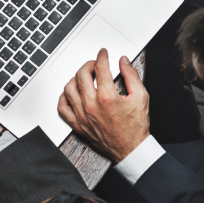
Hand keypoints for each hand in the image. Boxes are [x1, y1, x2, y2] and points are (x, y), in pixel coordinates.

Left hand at [57, 48, 150, 162]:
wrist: (130, 149)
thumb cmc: (136, 126)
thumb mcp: (141, 97)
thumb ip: (131, 76)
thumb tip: (123, 61)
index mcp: (107, 97)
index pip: (100, 68)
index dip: (101, 57)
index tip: (103, 54)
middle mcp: (91, 105)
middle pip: (81, 75)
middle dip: (88, 65)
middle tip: (94, 64)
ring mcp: (82, 115)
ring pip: (69, 88)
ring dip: (75, 78)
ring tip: (84, 77)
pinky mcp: (77, 124)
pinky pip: (62, 107)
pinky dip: (64, 97)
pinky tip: (72, 93)